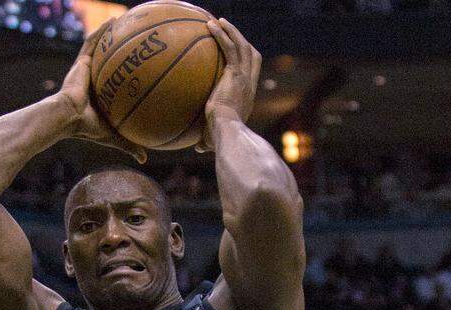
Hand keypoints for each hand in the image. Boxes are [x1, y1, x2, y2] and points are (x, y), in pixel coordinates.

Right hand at [57, 21, 146, 163]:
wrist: (66, 117)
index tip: (140, 69)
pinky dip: (102, 31)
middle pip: (109, 62)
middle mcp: (93, 80)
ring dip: (111, 35)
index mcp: (100, 95)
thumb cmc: (86, 128)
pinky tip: (114, 20)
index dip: (126, 75)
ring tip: (125, 22)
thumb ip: (129, 145)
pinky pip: (92, 42)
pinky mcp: (81, 62)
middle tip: (138, 41)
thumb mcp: (113, 136)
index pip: (115, 83)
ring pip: (101, 49)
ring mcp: (86, 69)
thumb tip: (145, 160)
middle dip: (121, 50)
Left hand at [199, 18, 260, 152]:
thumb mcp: (214, 138)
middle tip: (229, 31)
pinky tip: (211, 25)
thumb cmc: (220, 139)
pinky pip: (230, 47)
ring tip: (218, 21)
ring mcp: (244, 77)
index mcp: (246, 97)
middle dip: (243, 41)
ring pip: (243, 46)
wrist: (227, 132)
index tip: (236, 56)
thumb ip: (207, 140)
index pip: (250, 75)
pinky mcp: (235, 73)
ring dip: (232, 31)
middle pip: (252, 55)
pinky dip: (222, 34)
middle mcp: (249, 84)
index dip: (246, 63)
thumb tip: (198, 148)